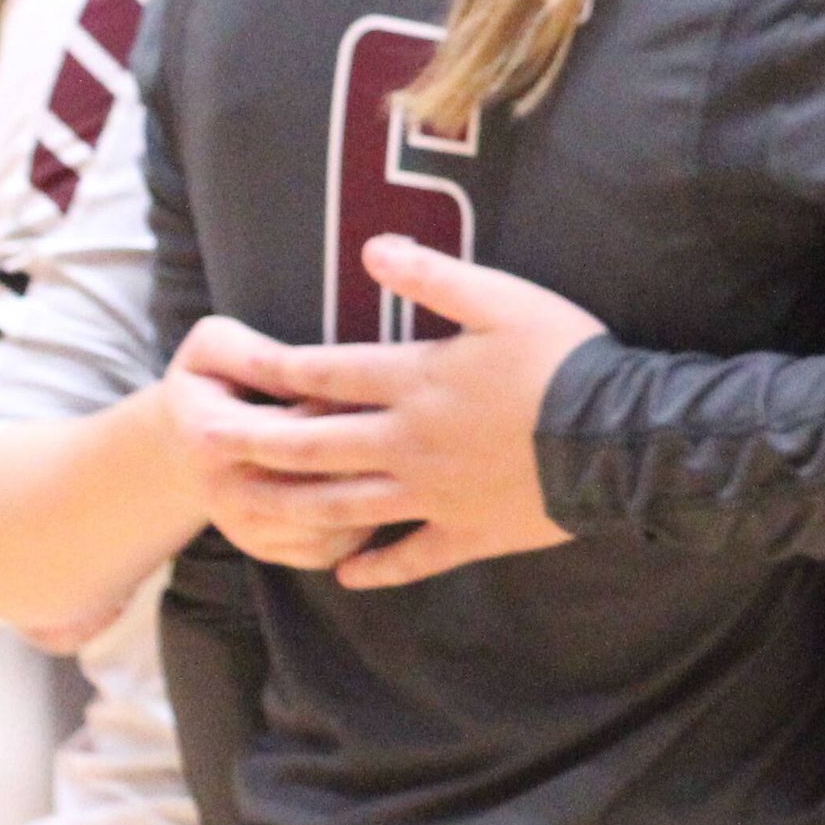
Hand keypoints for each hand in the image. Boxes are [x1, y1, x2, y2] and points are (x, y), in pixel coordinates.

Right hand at [154, 338, 386, 570]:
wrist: (178, 443)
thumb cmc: (210, 381)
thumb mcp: (216, 347)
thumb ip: (259, 354)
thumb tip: (312, 368)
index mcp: (213, 436)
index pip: (300, 428)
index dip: (344, 406)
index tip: (373, 386)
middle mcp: (226, 493)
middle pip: (324, 483)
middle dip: (370, 455)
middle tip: (401, 427)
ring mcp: (246, 529)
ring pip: (333, 526)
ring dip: (375, 496)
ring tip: (396, 461)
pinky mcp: (266, 550)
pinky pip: (330, 549)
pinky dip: (363, 525)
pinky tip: (378, 491)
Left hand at [169, 238, 603, 589]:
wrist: (623, 439)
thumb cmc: (568, 359)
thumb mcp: (504, 299)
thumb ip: (434, 276)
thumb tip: (371, 249)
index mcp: (416, 381)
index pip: (327, 375)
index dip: (274, 371)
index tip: (228, 373)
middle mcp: (410, 443)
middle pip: (316, 445)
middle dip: (255, 443)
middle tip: (201, 444)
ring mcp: (436, 496)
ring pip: (346, 506)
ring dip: (291, 505)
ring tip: (245, 507)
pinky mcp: (470, 533)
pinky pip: (413, 557)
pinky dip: (376, 569)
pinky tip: (345, 576)